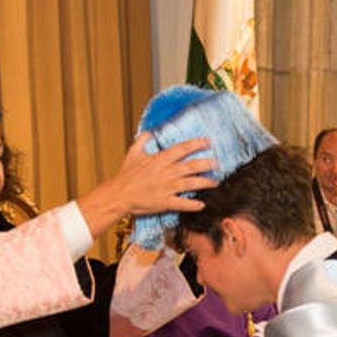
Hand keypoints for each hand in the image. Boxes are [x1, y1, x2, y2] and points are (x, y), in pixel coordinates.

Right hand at [77, 134, 216, 235]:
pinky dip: (193, 205)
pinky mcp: (165, 202)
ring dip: (206, 182)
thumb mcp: (133, 153)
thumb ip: (142, 140)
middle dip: (207, 164)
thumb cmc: (126, 175)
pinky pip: (183, 203)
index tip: (207, 142)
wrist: (119, 194)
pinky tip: (202, 205)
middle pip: (192, 166)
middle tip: (217, 163)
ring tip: (216, 182)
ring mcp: (167, 187)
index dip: (196, 144)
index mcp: (160, 160)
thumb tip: (149, 131)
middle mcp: (167, 172)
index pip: (182, 149)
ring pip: (192, 183)